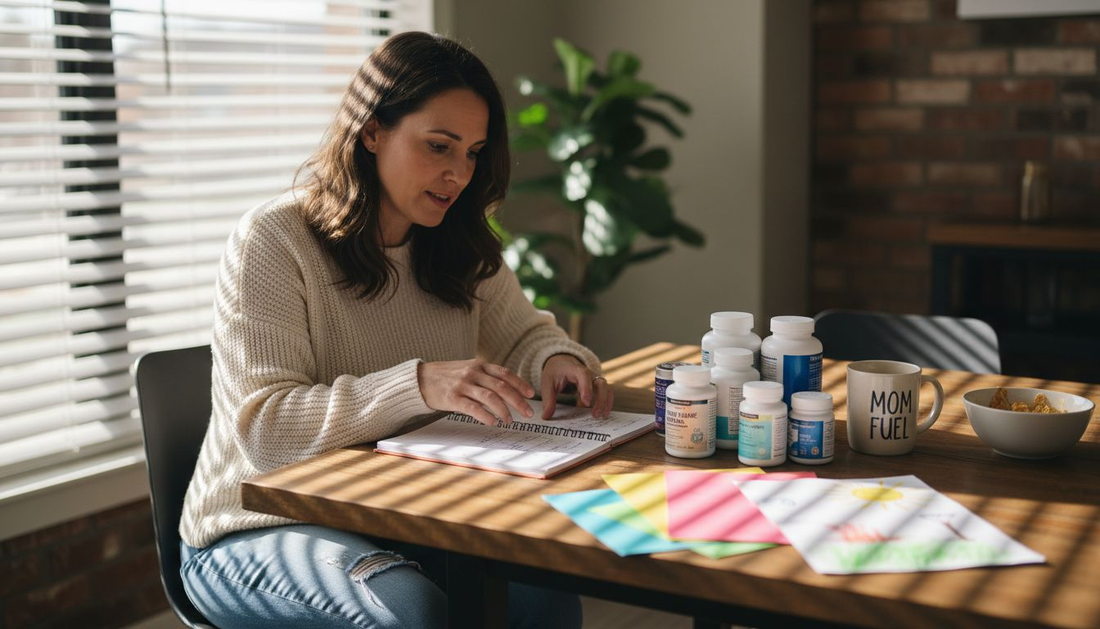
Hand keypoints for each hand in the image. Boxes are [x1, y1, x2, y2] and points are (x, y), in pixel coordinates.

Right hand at [417, 359, 534, 425]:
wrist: (420, 378)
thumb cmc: (447, 376)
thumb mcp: (467, 369)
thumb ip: (485, 376)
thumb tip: (507, 390)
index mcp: (479, 365)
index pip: (505, 374)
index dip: (520, 384)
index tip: (531, 394)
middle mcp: (473, 373)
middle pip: (502, 387)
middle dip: (518, 401)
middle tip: (528, 413)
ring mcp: (463, 385)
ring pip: (491, 398)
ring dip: (504, 410)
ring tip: (510, 420)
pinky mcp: (453, 398)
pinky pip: (473, 408)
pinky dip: (486, 416)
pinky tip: (493, 422)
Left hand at [540, 354, 613, 419]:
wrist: (561, 362)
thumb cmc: (555, 372)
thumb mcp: (547, 384)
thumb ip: (548, 400)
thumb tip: (546, 416)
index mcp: (575, 370)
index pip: (584, 376)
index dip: (587, 389)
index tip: (586, 403)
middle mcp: (589, 373)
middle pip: (600, 383)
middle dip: (600, 399)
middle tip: (595, 414)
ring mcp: (594, 379)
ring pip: (606, 388)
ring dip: (605, 402)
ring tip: (600, 416)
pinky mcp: (596, 386)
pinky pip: (606, 393)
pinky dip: (606, 403)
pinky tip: (603, 414)